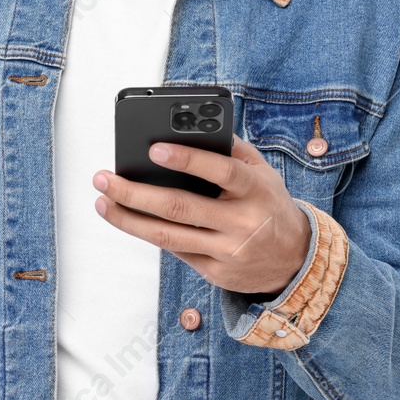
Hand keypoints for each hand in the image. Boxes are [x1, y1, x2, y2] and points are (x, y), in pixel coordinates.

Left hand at [92, 134, 310, 297]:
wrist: (296, 260)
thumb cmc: (270, 204)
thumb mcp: (263, 172)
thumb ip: (232, 150)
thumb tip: (192, 127)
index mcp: (254, 190)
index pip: (220, 171)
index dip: (187, 159)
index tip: (154, 149)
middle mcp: (241, 222)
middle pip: (179, 207)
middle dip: (135, 193)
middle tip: (104, 178)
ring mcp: (227, 251)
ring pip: (168, 236)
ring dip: (128, 219)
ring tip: (102, 202)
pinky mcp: (215, 272)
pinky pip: (175, 251)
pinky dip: (149, 233)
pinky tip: (128, 219)